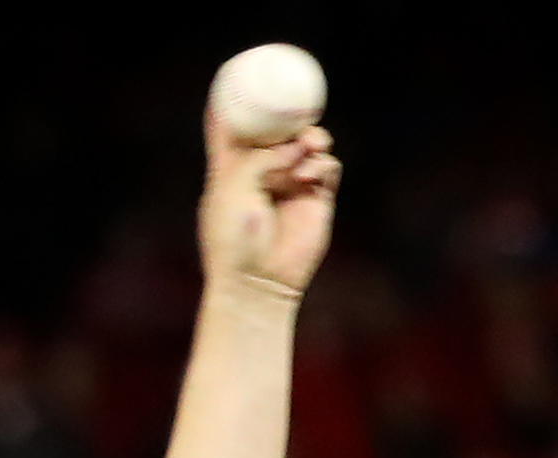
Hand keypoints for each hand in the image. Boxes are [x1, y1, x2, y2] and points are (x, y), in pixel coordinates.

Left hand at [199, 119, 338, 300]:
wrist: (258, 279)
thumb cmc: (234, 239)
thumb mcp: (233, 191)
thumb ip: (259, 160)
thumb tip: (295, 144)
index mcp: (230, 171)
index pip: (230, 131)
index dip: (234, 105)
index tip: (236, 77)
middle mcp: (261, 174)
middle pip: (277, 132)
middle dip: (288, 119)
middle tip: (295, 115)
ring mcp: (290, 184)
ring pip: (307, 146)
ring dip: (310, 141)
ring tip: (309, 147)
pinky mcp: (316, 198)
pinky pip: (327, 168)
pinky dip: (322, 165)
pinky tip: (311, 175)